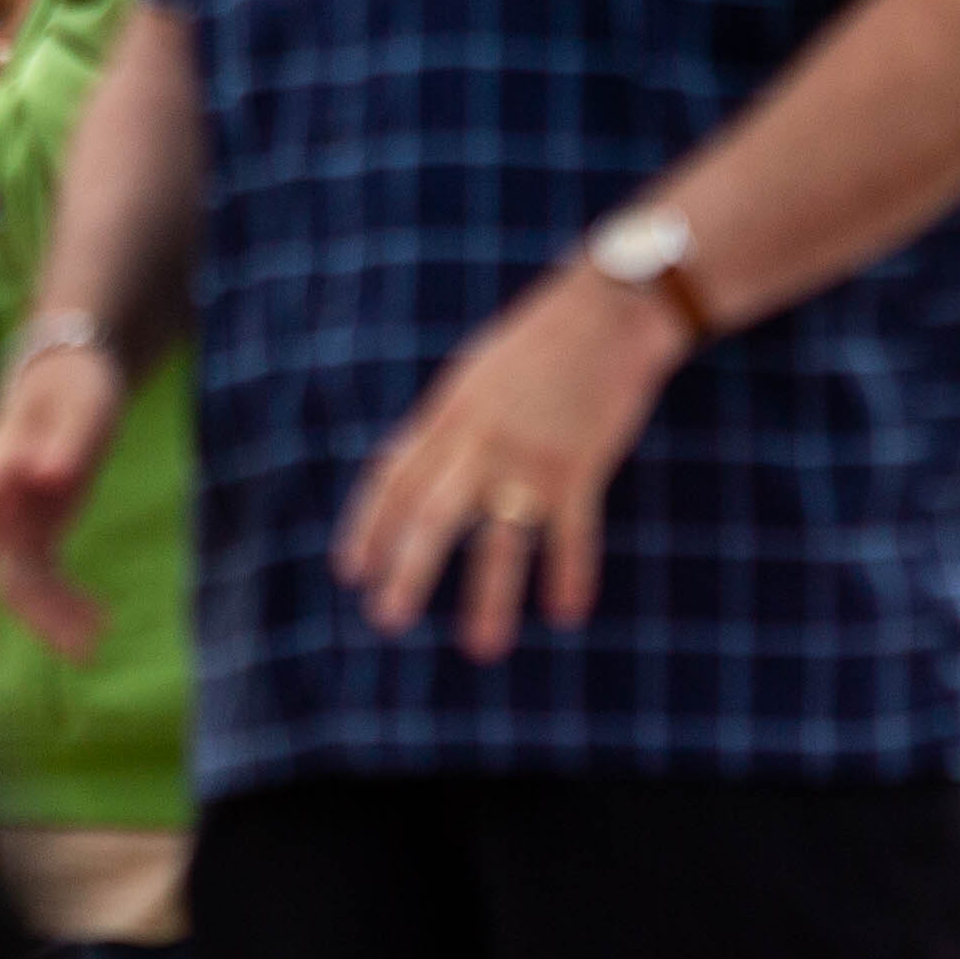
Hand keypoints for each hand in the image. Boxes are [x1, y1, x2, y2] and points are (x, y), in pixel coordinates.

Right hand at [0, 340, 128, 660]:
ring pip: (12, 583)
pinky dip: (66, 604)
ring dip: (46, 617)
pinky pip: (42, 581)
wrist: (73, 385)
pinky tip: (99, 624)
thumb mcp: (80, 407)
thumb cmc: (74, 389)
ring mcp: (5, 525)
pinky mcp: (31, 538)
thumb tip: (49, 477)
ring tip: (89, 648)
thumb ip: (65, 442)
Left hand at [334, 265, 687, 658]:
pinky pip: (571, 532)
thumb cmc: (543, 339)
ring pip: (500, 539)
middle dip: (406, 571)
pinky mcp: (580, 464)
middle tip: (385, 620)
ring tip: (480, 650)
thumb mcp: (476, 371)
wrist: (609, 308)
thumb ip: (449, 421)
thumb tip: (417, 462)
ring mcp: (529, 455)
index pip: (392, 478)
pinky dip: (568, 574)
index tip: (350, 572)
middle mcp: (479, 439)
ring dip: (489, 599)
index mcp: (449, 413)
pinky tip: (567, 613)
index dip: (368, 527)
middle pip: (430, 516)